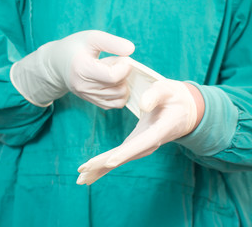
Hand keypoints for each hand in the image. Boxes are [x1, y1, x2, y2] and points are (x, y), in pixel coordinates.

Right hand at [10, 30, 134, 107]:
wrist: (57, 64)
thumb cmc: (75, 47)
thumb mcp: (92, 37)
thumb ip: (112, 42)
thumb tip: (131, 49)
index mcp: (82, 69)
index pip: (113, 77)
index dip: (125, 67)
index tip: (123, 58)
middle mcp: (84, 86)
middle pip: (118, 87)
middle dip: (125, 74)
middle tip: (116, 63)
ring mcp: (88, 96)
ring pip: (119, 98)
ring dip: (124, 84)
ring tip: (114, 72)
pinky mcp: (92, 101)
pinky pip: (115, 104)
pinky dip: (121, 94)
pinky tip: (115, 82)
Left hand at [77, 79, 203, 184]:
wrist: (186, 111)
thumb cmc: (175, 98)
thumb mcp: (168, 89)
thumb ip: (156, 95)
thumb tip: (143, 105)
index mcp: (159, 130)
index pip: (141, 143)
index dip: (125, 153)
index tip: (109, 163)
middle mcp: (150, 143)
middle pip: (125, 156)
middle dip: (103, 164)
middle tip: (82, 173)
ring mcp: (143, 146)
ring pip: (120, 159)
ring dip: (101, 169)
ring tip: (81, 178)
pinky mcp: (137, 145)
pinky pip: (120, 156)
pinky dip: (105, 164)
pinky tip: (92, 171)